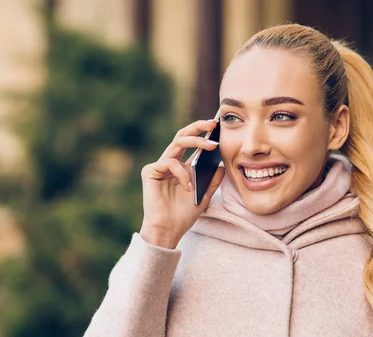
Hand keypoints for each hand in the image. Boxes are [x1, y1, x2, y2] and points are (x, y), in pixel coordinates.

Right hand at [139, 119, 224, 248]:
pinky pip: (170, 163)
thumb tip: (222, 165)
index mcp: (182, 167)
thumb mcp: (205, 195)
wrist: (168, 230)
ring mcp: (159, 167)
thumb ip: (212, 180)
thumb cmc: (183, 215)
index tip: (218, 126)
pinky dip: (182, 173)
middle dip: (198, 127)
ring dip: (197, 142)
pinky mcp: (150, 172)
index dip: (203, 133)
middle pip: (182, 136)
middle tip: (212, 123)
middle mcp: (170, 163)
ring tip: (211, 147)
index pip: (191, 144)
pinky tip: (188, 187)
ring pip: (177, 143)